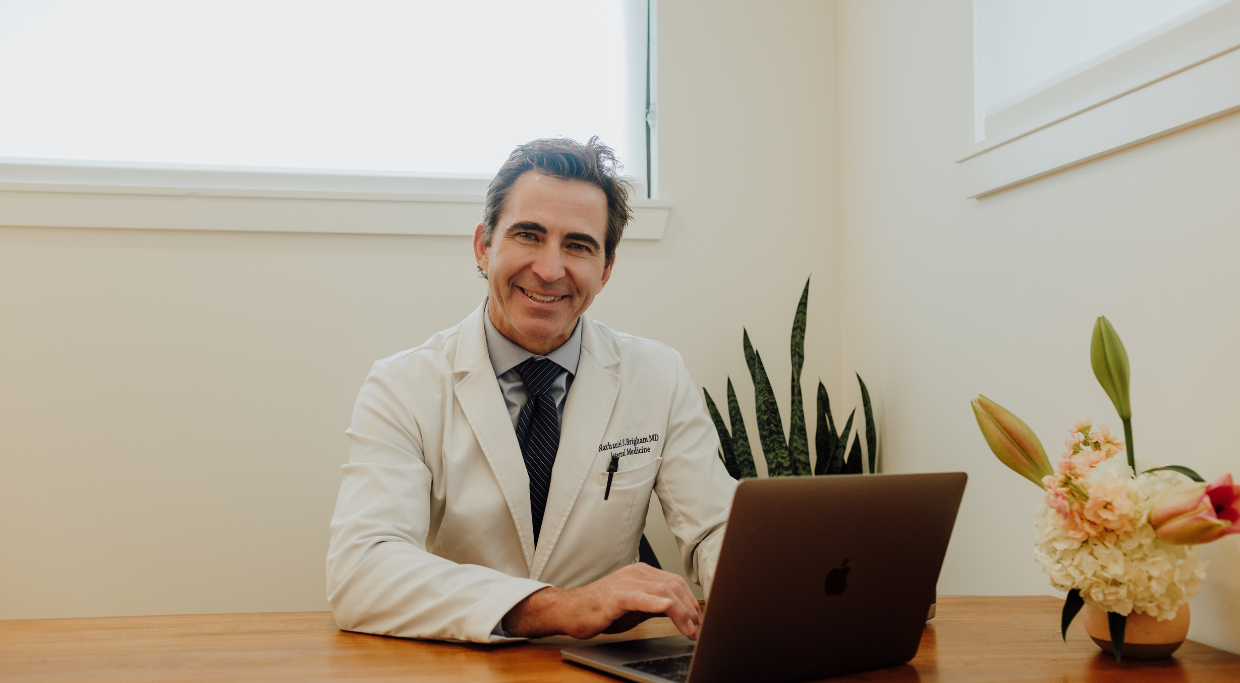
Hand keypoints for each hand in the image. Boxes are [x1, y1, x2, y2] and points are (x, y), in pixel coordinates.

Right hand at [501, 563, 701, 639]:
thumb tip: (680, 613)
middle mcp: (637, 573)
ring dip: (682, 613)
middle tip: (699, 629)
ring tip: (690, 630)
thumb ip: (655, 605)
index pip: (676, 583)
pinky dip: (658, 603)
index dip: (692, 602)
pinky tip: (667, 610)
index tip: (700, 621)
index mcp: (643, 573)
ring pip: (664, 592)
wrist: (570, 610)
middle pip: (675, 586)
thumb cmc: (600, 609)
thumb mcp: (635, 606)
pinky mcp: (616, 596)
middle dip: (691, 609)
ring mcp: (627, 582)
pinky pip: (641, 597)